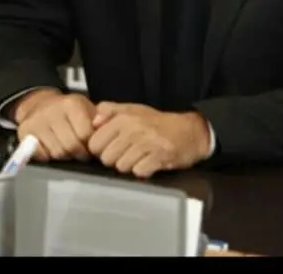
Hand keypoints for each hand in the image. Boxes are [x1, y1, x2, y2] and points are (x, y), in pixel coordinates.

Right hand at [13, 89, 96, 162]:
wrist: (39, 103)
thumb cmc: (68, 111)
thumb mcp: (86, 108)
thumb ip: (99, 118)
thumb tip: (103, 126)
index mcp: (71, 104)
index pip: (85, 135)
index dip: (90, 145)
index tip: (90, 146)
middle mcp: (52, 110)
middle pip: (71, 146)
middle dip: (78, 153)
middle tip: (79, 151)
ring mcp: (36, 121)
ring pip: (57, 153)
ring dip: (64, 156)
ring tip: (66, 148)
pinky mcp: (24, 132)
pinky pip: (41, 155)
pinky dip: (48, 156)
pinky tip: (52, 148)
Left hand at [87, 102, 210, 178]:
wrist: (190, 131)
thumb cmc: (157, 122)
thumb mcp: (132, 109)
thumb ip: (109, 111)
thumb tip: (93, 121)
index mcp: (124, 117)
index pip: (94, 143)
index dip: (100, 149)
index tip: (109, 147)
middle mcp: (134, 129)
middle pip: (107, 158)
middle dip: (114, 159)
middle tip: (125, 154)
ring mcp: (148, 143)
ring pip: (121, 167)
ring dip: (128, 166)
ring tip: (138, 158)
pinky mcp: (160, 157)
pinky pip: (139, 172)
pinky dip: (142, 171)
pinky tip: (148, 163)